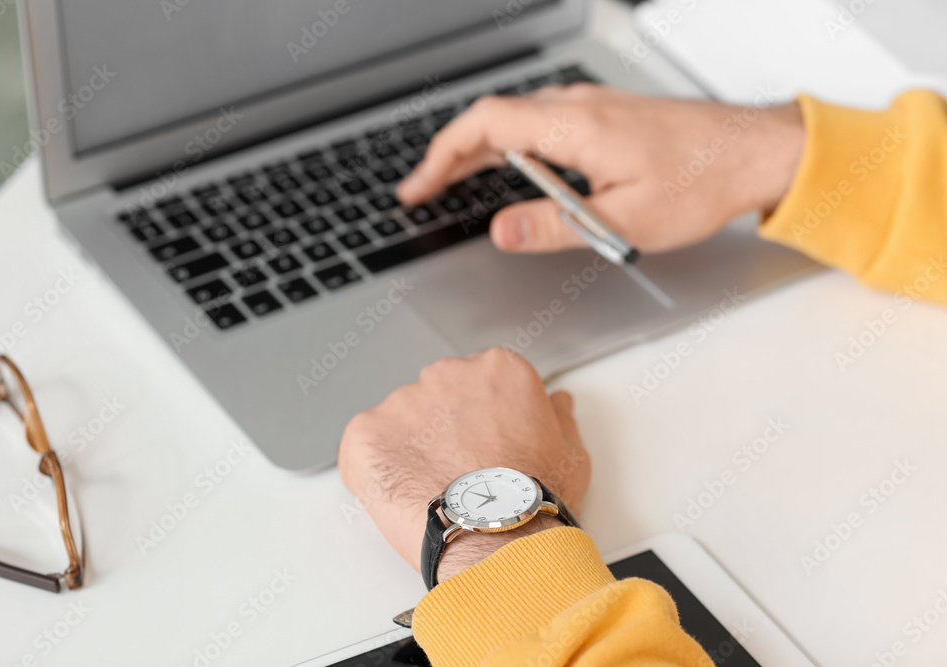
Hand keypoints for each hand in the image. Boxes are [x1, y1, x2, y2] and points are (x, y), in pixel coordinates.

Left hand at [338, 348, 589, 577]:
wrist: (496, 541)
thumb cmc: (533, 501)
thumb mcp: (571, 453)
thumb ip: (558, 416)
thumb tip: (557, 401)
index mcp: (497, 370)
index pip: (480, 382)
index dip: (480, 419)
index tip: (484, 446)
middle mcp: (448, 374)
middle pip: (438, 396)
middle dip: (443, 429)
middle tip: (459, 472)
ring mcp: (403, 401)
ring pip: (401, 421)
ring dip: (410, 449)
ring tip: (434, 491)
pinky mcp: (366, 432)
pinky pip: (363, 445)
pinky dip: (377, 468)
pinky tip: (405, 495)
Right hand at [398, 85, 803, 253]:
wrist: (753, 152)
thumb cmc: (702, 181)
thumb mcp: (624, 221)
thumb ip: (555, 227)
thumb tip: (501, 231)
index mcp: (575, 126)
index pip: (485, 125)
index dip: (441, 154)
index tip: (420, 187)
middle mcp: (578, 107)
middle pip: (492, 120)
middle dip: (450, 156)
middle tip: (424, 193)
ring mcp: (591, 107)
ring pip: (515, 120)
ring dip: (478, 151)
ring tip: (454, 185)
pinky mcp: (604, 116)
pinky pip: (540, 123)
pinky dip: (510, 146)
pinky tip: (511, 171)